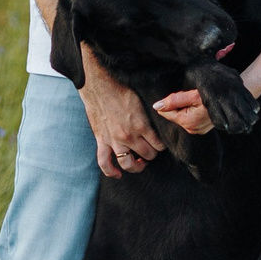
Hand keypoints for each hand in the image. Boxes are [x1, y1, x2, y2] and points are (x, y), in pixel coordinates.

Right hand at [81, 61, 164, 176]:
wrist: (99, 85)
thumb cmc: (121, 89)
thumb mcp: (142, 101)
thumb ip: (149, 116)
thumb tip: (160, 120)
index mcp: (141, 125)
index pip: (158, 145)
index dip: (161, 145)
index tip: (160, 143)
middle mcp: (129, 136)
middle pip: (147, 155)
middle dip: (152, 154)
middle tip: (151, 149)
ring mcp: (114, 140)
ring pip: (128, 164)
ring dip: (137, 165)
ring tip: (140, 162)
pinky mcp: (102, 140)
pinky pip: (104, 162)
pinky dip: (111, 171)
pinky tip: (117, 174)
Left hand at [153, 66, 260, 137]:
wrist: (233, 102)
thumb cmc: (213, 96)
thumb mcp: (192, 95)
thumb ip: (174, 100)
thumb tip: (156, 106)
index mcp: (188, 122)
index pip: (167, 113)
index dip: (167, 102)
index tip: (176, 95)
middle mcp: (192, 130)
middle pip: (174, 115)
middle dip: (176, 105)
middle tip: (188, 96)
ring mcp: (198, 130)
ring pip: (181, 116)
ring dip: (183, 107)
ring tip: (193, 99)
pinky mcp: (202, 129)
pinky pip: (189, 119)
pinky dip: (189, 111)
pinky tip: (197, 105)